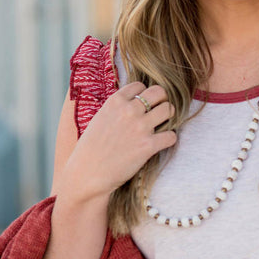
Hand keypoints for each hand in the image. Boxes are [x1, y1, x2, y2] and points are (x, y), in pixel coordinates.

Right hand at [57, 82, 176, 203]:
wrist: (87, 173)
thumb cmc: (90, 149)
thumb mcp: (99, 119)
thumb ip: (116, 108)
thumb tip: (131, 103)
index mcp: (115, 101)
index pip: (140, 85)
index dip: (144, 94)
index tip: (143, 104)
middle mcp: (129, 110)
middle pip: (159, 92)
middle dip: (162, 100)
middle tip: (158, 111)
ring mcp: (140, 127)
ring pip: (169, 110)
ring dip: (169, 117)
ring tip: (162, 125)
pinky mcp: (148, 146)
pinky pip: (171, 136)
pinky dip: (169, 139)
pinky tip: (161, 143)